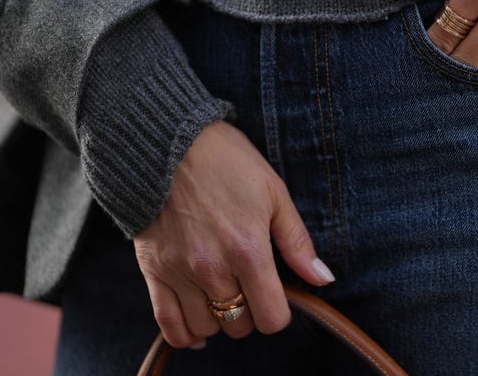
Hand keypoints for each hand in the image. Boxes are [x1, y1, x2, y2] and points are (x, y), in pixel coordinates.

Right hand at [133, 120, 335, 348]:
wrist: (169, 142)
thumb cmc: (228, 163)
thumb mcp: (274, 194)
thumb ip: (297, 243)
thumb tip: (324, 279)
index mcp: (248, 250)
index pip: (271, 317)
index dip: (279, 311)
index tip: (277, 293)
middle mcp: (213, 268)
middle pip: (240, 325)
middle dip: (251, 311)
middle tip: (250, 285)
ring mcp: (179, 273)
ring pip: (206, 329)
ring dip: (219, 318)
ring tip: (224, 293)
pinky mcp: (153, 272)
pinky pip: (168, 325)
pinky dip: (184, 334)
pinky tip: (198, 324)